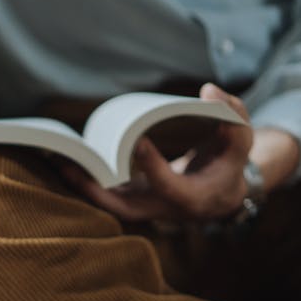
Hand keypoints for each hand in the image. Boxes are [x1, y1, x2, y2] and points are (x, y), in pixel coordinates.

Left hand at [62, 84, 252, 222]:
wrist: (220, 195)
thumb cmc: (230, 163)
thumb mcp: (240, 140)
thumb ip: (232, 114)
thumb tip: (208, 91)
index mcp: (191, 198)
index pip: (167, 184)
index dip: (152, 164)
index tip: (136, 140)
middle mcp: (163, 210)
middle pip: (124, 207)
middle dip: (96, 190)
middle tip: (73, 164)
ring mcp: (145, 209)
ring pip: (108, 205)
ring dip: (82, 186)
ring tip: (59, 159)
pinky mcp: (133, 202)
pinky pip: (104, 197)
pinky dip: (85, 182)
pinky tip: (66, 161)